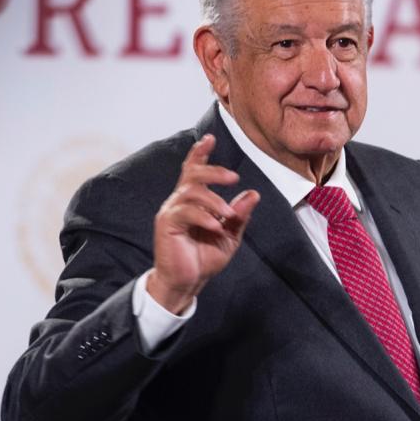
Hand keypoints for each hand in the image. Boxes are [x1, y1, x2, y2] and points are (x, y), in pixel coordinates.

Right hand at [147, 134, 259, 313]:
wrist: (187, 282)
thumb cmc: (204, 258)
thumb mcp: (229, 236)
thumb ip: (239, 215)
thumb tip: (253, 194)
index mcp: (193, 201)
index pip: (194, 170)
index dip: (200, 153)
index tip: (210, 138)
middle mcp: (179, 201)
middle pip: (192, 174)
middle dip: (213, 171)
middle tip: (233, 178)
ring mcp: (171, 212)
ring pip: (191, 192)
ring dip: (214, 201)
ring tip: (229, 216)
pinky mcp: (166, 225)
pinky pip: (186, 213)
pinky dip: (204, 218)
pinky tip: (216, 226)